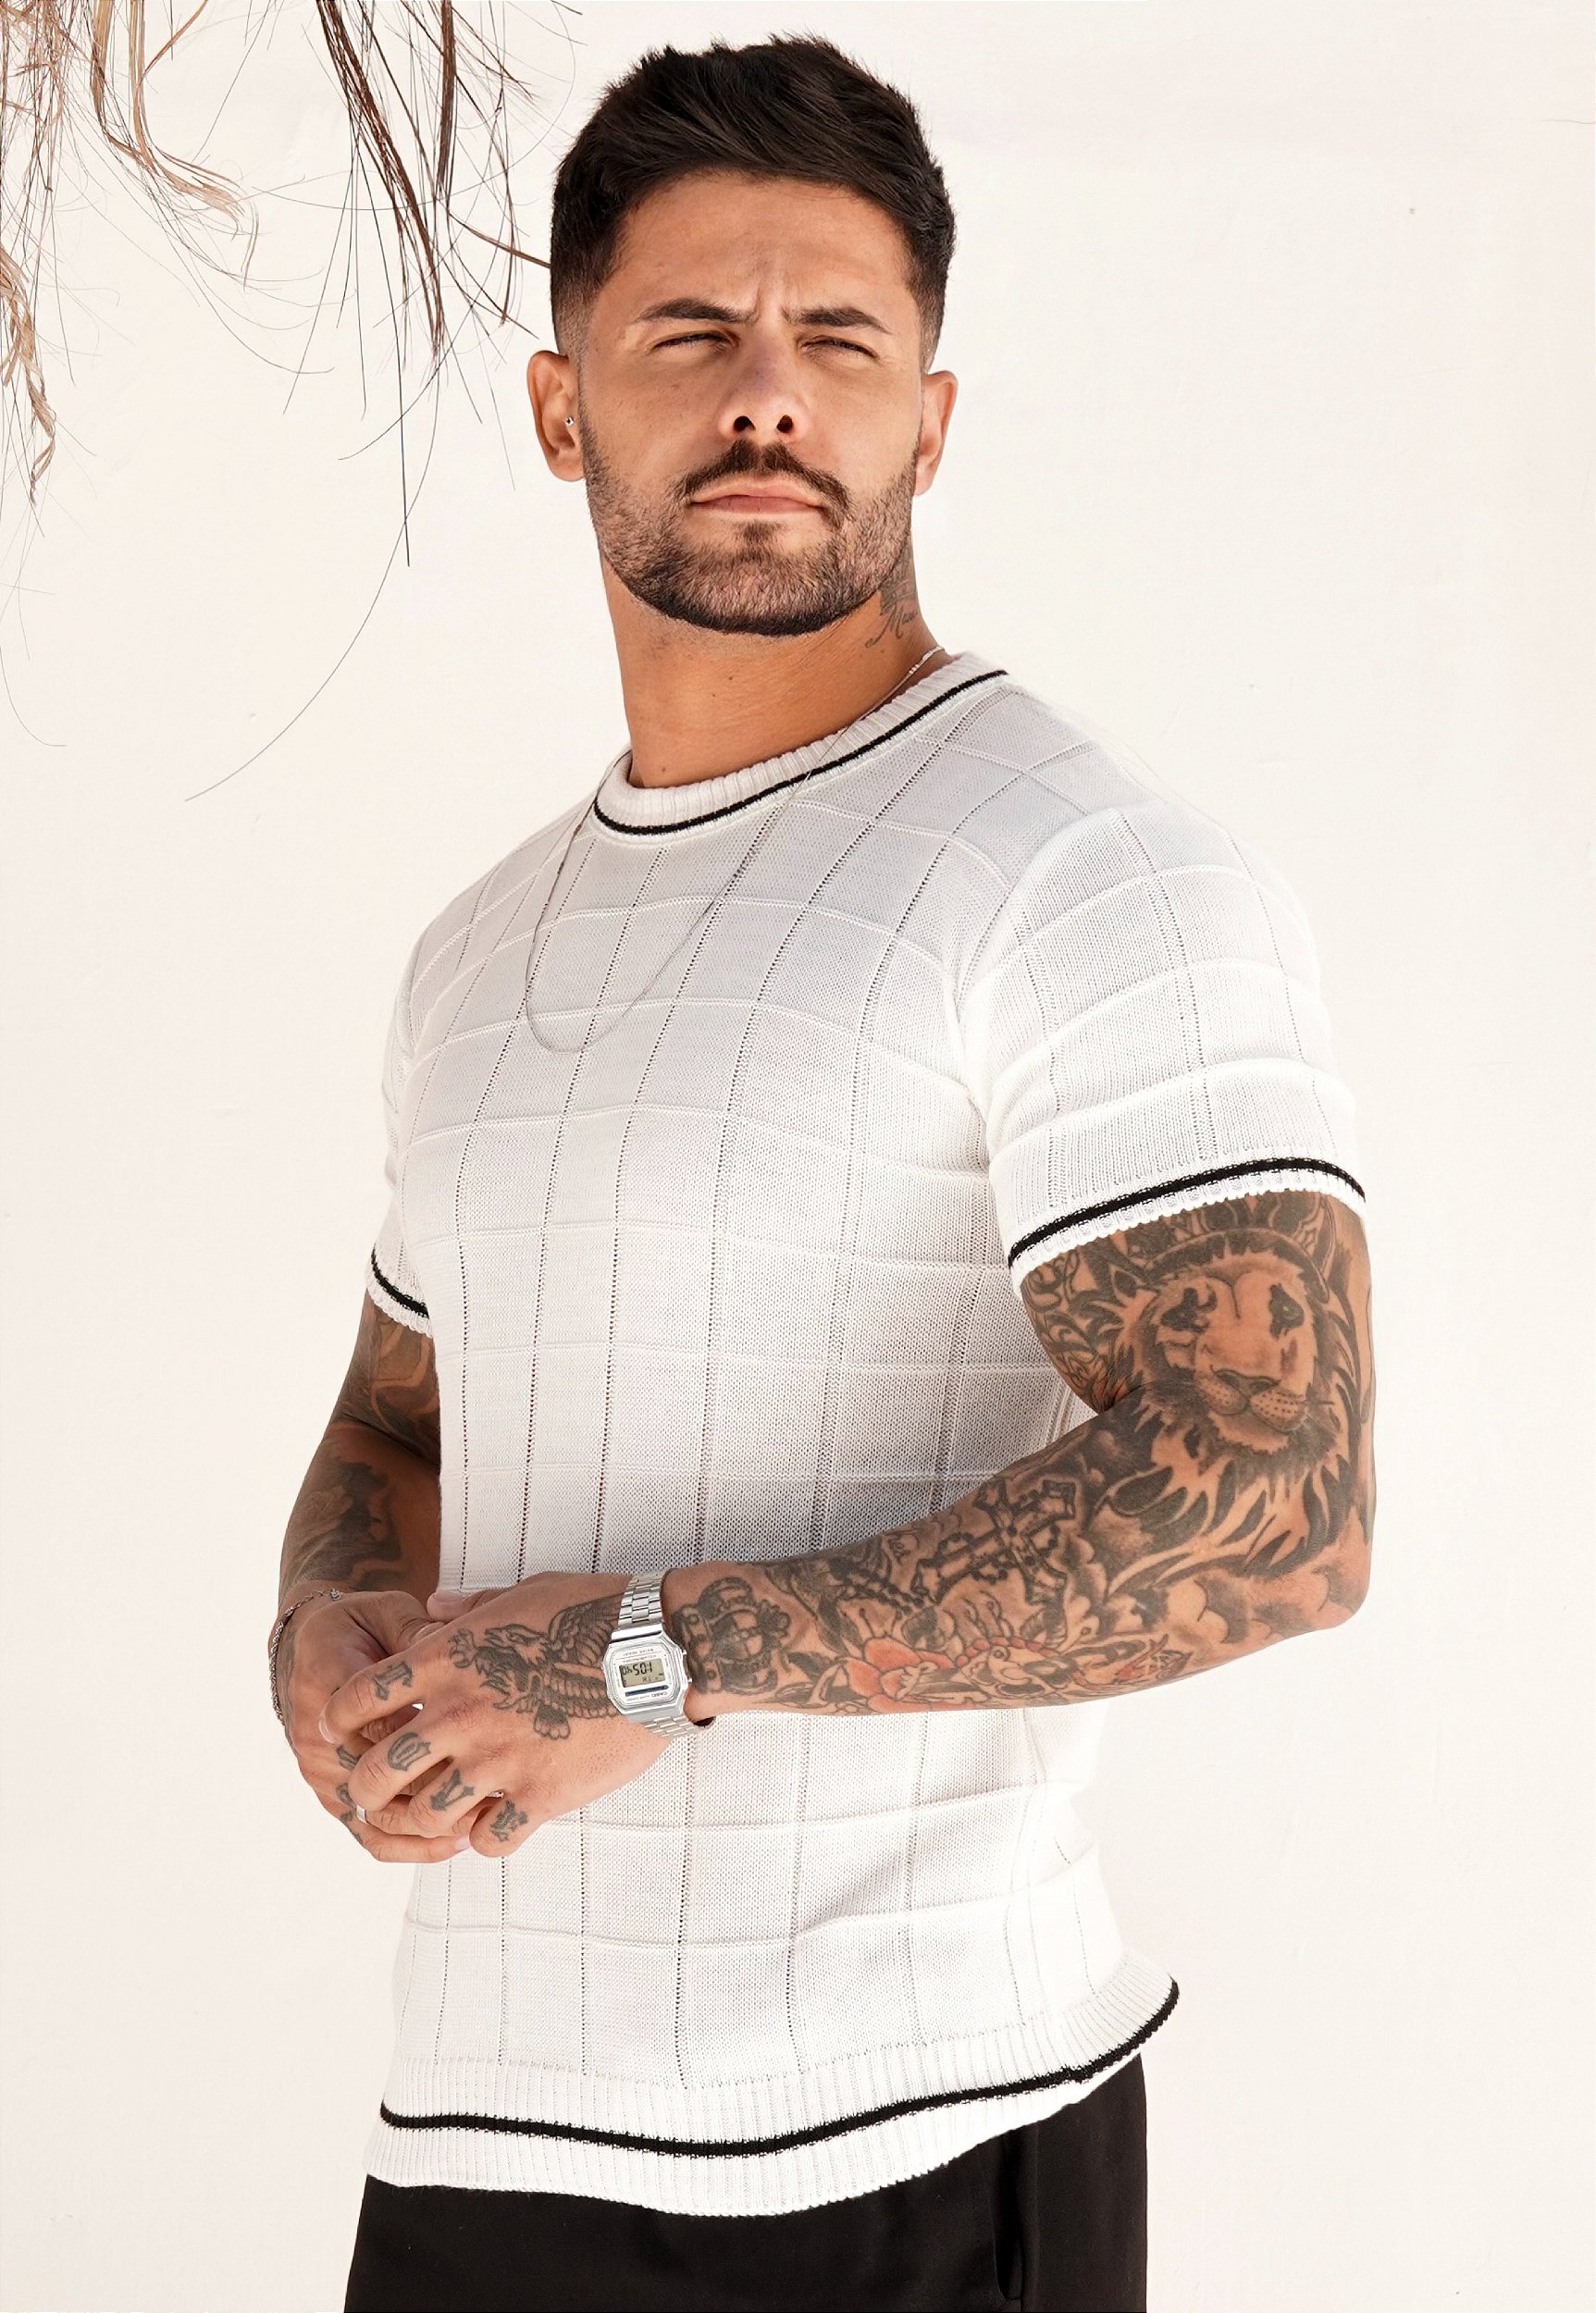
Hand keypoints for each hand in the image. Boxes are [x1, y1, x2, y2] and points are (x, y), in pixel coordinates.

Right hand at [276, 1589, 474, 1863]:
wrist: (312, 1650)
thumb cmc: (362, 1627)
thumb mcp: (387, 1612)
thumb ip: (417, 1632)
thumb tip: (450, 1644)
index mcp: (329, 1682)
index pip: (384, 1725)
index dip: (435, 1743)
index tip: (487, 1748)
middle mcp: (318, 1737)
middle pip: (385, 1781)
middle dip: (441, 1789)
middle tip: (497, 1791)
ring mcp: (322, 1774)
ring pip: (378, 1819)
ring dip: (432, 1826)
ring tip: (485, 1822)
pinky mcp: (332, 1798)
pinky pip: (369, 1837)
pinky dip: (412, 1846)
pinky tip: (455, 1841)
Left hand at [317, 1571, 670, 1857]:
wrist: (658, 1651)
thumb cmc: (594, 1611)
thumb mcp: (523, 1592)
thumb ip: (467, 1607)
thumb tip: (431, 1607)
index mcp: (448, 1659)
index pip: (358, 1697)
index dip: (340, 1718)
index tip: (344, 1731)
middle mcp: (461, 1713)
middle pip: (376, 1771)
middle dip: (367, 1787)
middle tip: (378, 1790)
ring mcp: (498, 1760)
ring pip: (425, 1816)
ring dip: (426, 1818)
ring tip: (439, 1812)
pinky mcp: (539, 1796)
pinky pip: (487, 1840)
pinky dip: (484, 1837)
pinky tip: (497, 1821)